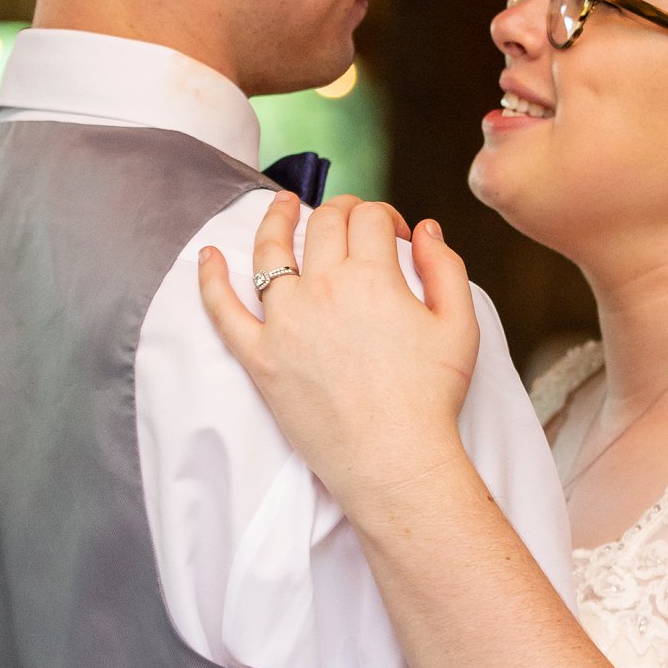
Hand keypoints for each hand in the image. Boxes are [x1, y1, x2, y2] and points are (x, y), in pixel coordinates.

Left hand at [197, 193, 482, 511]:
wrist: (393, 460)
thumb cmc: (430, 398)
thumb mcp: (460, 325)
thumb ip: (446, 267)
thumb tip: (424, 229)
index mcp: (371, 277)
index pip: (368, 218)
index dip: (384, 215)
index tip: (393, 234)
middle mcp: (322, 290)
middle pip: (322, 225)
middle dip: (339, 210)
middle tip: (349, 218)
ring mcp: (284, 322)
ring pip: (270, 252)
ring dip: (275, 220)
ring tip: (281, 207)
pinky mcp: (259, 357)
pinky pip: (224, 311)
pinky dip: (209, 279)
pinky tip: (207, 255)